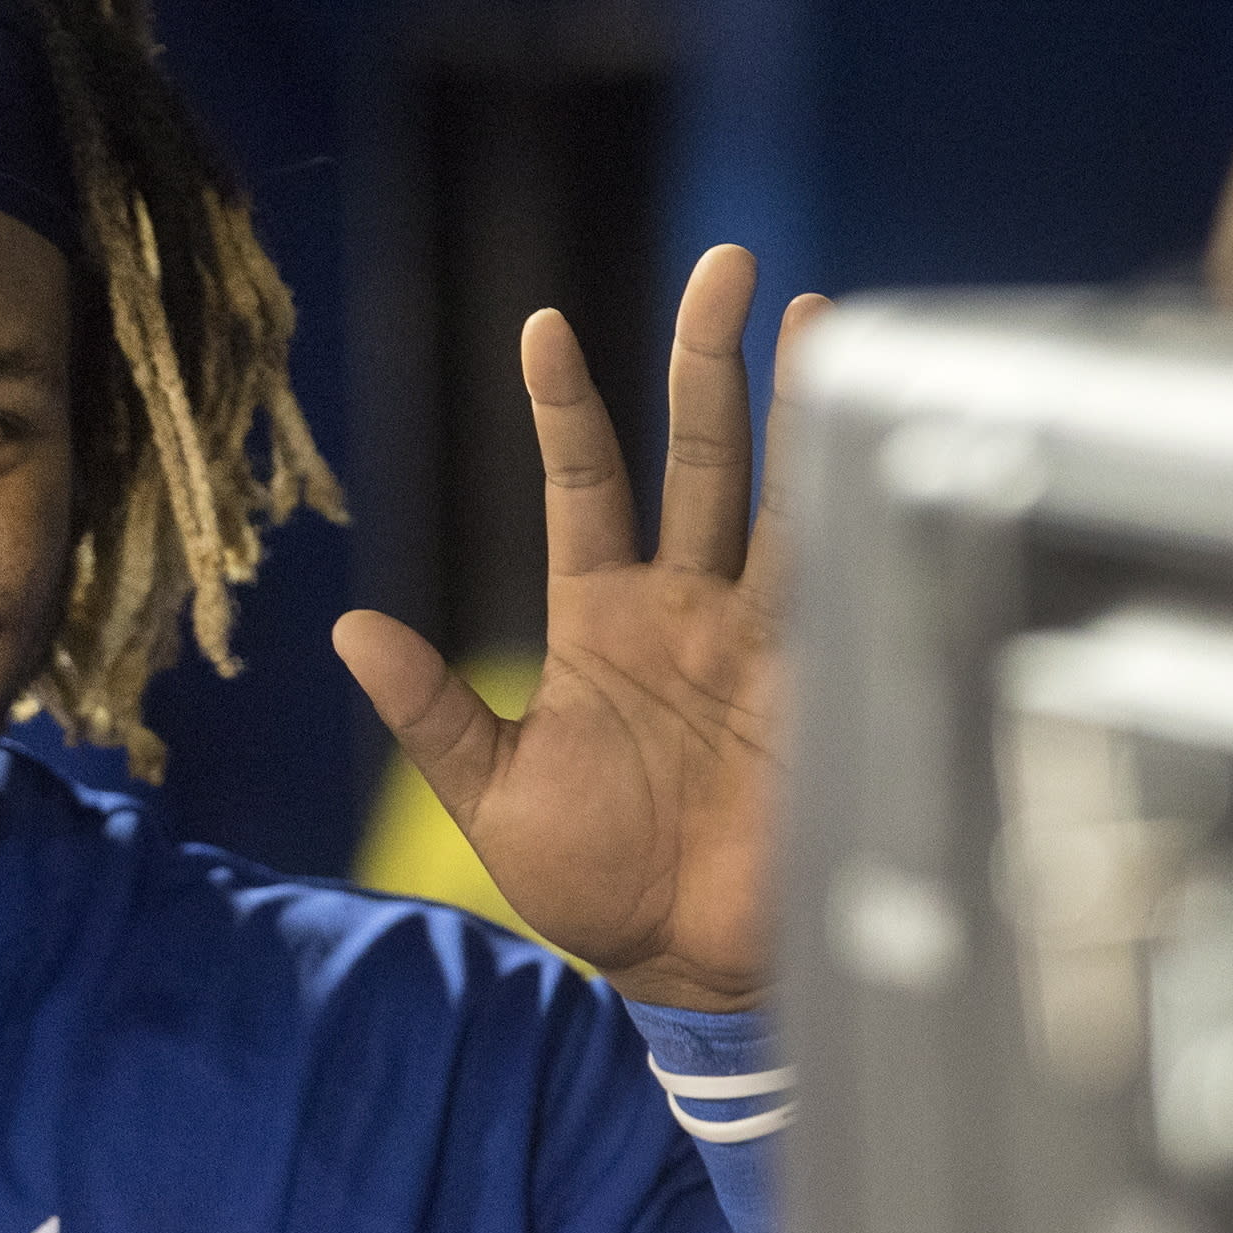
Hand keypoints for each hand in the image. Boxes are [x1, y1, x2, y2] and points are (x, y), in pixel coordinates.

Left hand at [333, 246, 829, 1010]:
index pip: (586, 483)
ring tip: (825, 314)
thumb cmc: (590, 883)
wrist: (685, 970)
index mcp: (605, 618)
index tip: (543, 324)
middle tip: (728, 262)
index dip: (567, 406)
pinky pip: (847, 591)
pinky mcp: (827, 688)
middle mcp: (692, 608)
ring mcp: (766, 639)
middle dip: (714, 361)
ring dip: (806, 410)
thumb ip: (431, 711)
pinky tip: (887, 447)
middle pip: (707, 458)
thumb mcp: (491, 798)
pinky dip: (863, 523)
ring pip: (788, 497)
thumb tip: (346, 630)